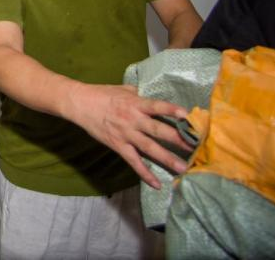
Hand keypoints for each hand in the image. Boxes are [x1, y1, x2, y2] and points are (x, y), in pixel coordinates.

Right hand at [68, 84, 190, 188]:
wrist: (80, 104)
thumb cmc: (102, 94)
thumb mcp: (123, 89)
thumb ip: (139, 95)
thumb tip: (151, 99)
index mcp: (135, 104)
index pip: (157, 106)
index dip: (171, 110)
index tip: (187, 116)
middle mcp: (133, 119)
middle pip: (158, 130)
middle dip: (177, 138)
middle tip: (195, 147)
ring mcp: (126, 134)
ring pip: (149, 148)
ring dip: (167, 158)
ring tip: (183, 168)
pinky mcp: (118, 146)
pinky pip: (134, 162)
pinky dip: (145, 173)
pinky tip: (157, 184)